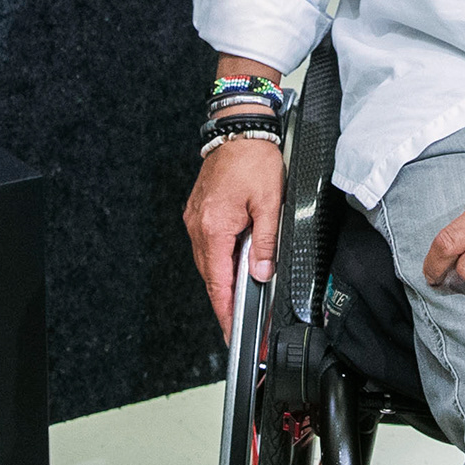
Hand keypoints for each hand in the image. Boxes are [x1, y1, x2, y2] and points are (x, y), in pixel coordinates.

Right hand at [184, 136, 280, 338]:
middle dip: (225, 304)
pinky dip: (218, 261)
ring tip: (238, 302)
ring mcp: (195, 219)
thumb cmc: (253, 159)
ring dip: (222, 282)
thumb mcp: (269, 203)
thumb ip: (265, 242)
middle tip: (239, 327)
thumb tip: (262, 272)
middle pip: (211, 277)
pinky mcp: (198, 212)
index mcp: (214, 228)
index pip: (218, 283)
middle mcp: (198, 226)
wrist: (238, 129)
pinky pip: (207, 246)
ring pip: (208, 263)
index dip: (226, 313)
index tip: (232, 335)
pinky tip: (232, 266)